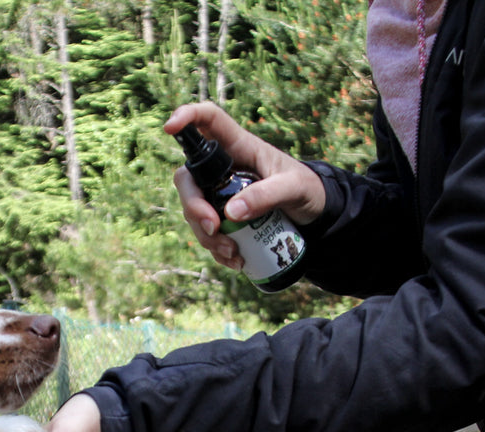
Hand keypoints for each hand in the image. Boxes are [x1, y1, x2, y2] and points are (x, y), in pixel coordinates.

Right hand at [165, 102, 325, 270]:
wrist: (314, 213)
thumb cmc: (307, 189)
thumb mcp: (294, 189)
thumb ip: (266, 196)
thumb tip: (230, 213)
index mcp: (239, 146)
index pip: (208, 120)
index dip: (186, 117)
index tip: (170, 127)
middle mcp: (222, 167)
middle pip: (188, 178)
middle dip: (193, 206)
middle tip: (213, 229)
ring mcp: (218, 192)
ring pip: (193, 210)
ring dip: (206, 236)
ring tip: (233, 253)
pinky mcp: (222, 215)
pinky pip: (206, 232)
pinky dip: (216, 249)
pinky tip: (235, 260)